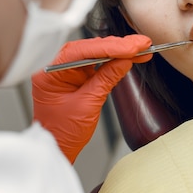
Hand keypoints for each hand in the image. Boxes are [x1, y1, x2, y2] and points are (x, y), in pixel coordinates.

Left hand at [32, 35, 151, 162]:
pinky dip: (114, 59)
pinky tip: (129, 56)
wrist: (58, 148)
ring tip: (141, 49)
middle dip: (118, 46)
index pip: (82, 51)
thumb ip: (106, 79)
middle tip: (142, 44)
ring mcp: (67, 71)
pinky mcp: (76, 75)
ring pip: (95, 52)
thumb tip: (124, 61)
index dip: (110, 47)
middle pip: (90, 48)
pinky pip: (96, 62)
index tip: (132, 47)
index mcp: (51, 73)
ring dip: (119, 50)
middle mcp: (56, 68)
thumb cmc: (62, 132)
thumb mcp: (88, 105)